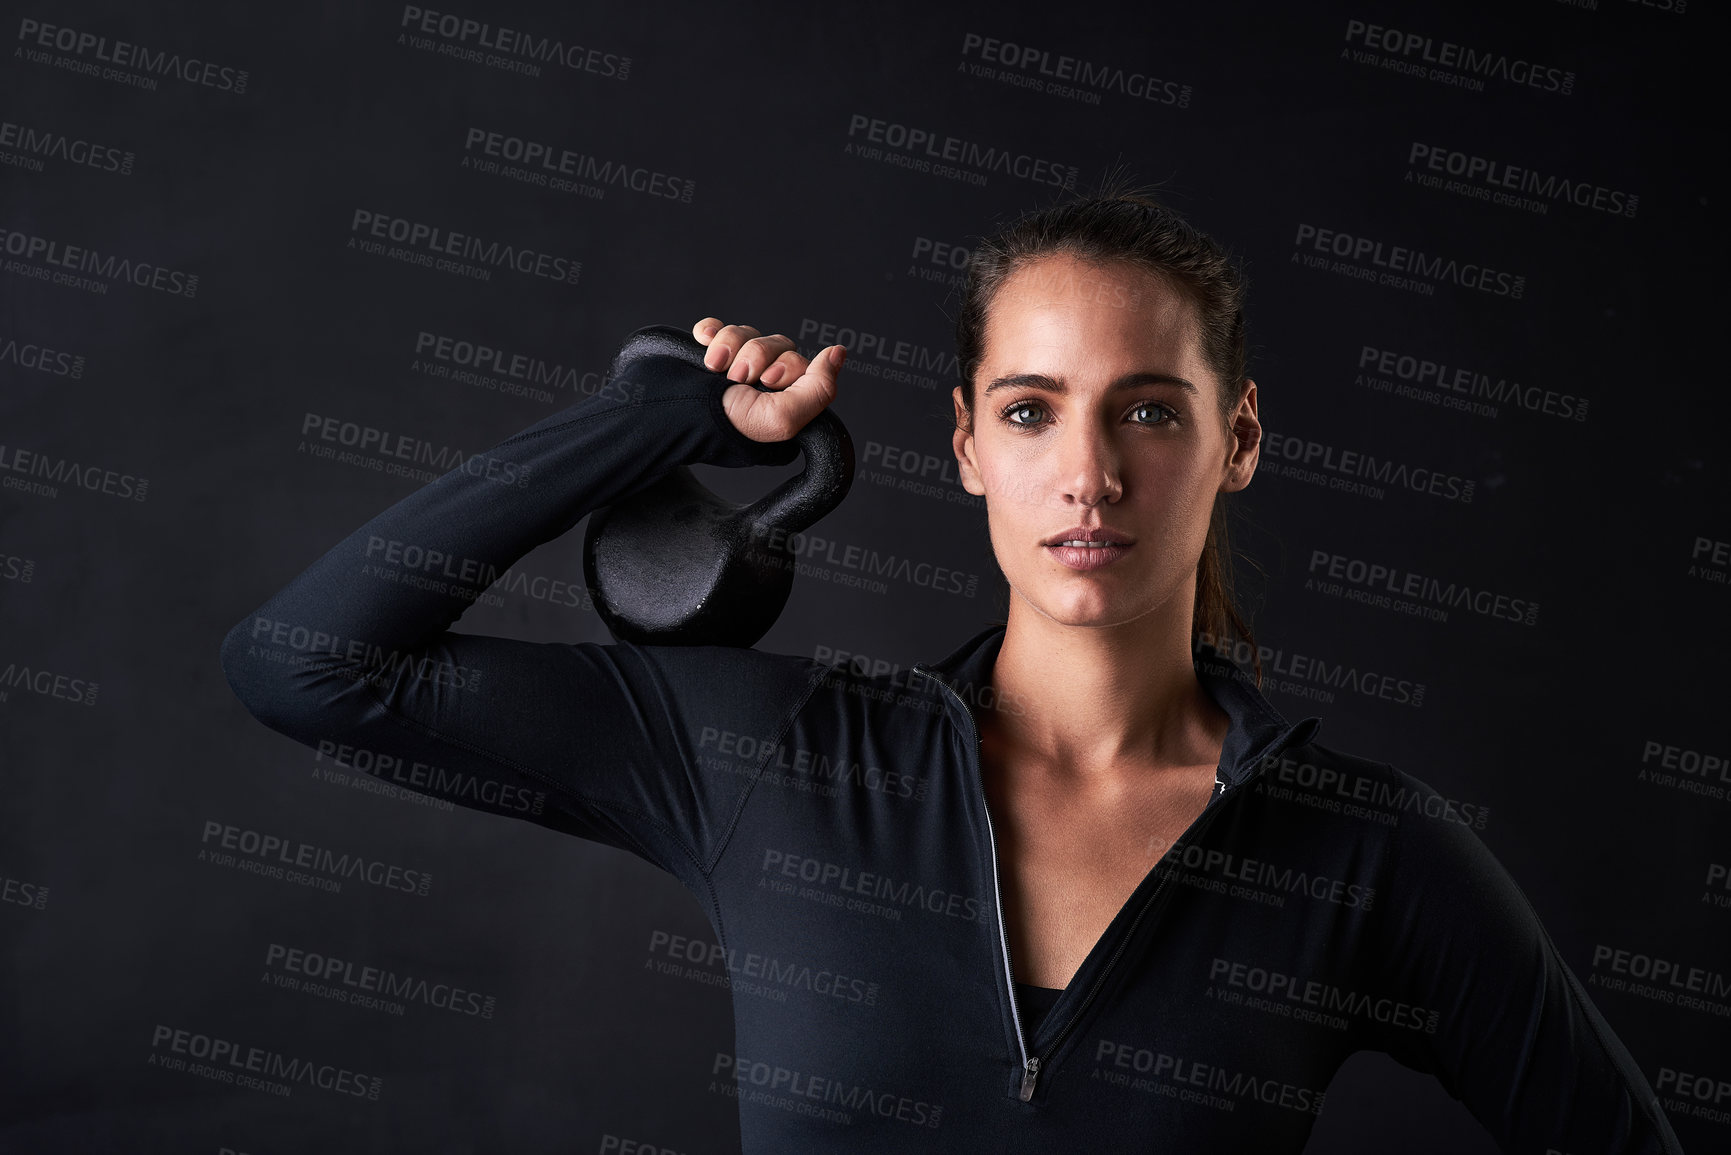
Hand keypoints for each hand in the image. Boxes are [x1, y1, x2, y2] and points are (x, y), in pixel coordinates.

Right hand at [691, 318, 845, 443]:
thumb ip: (820, 387)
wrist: (680, 419)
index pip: (799, 361)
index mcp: (783, 395)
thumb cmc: (731, 428)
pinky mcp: (706, 350)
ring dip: (730, 345)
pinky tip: (704, 344)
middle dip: (756, 356)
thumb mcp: (784, 418)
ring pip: (746, 333)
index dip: (786, 365)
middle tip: (740, 379)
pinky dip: (710, 332)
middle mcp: (761, 378)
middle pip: (775, 343)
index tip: (769, 380)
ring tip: (715, 368)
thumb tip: (838, 353)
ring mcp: (733, 364)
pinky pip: (716, 327)